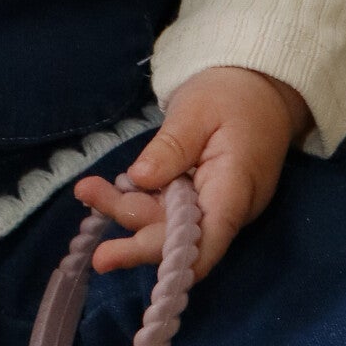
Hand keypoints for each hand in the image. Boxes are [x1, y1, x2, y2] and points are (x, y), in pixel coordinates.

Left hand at [73, 66, 310, 285]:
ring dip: (127, 211)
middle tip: (97, 250)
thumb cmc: (232, 95)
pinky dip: (137, 201)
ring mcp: (211, 204)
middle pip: (178, 236)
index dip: (174, 259)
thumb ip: (172, 146)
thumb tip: (140, 179)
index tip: (138, 259)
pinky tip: (103, 192)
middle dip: (136, 240)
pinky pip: (167, 209)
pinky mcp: (198, 196)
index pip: (208, 240)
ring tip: (87, 192)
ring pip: (166, 222)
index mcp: (234, 190)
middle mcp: (225, 208)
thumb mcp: (198, 111)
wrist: (258, 86)